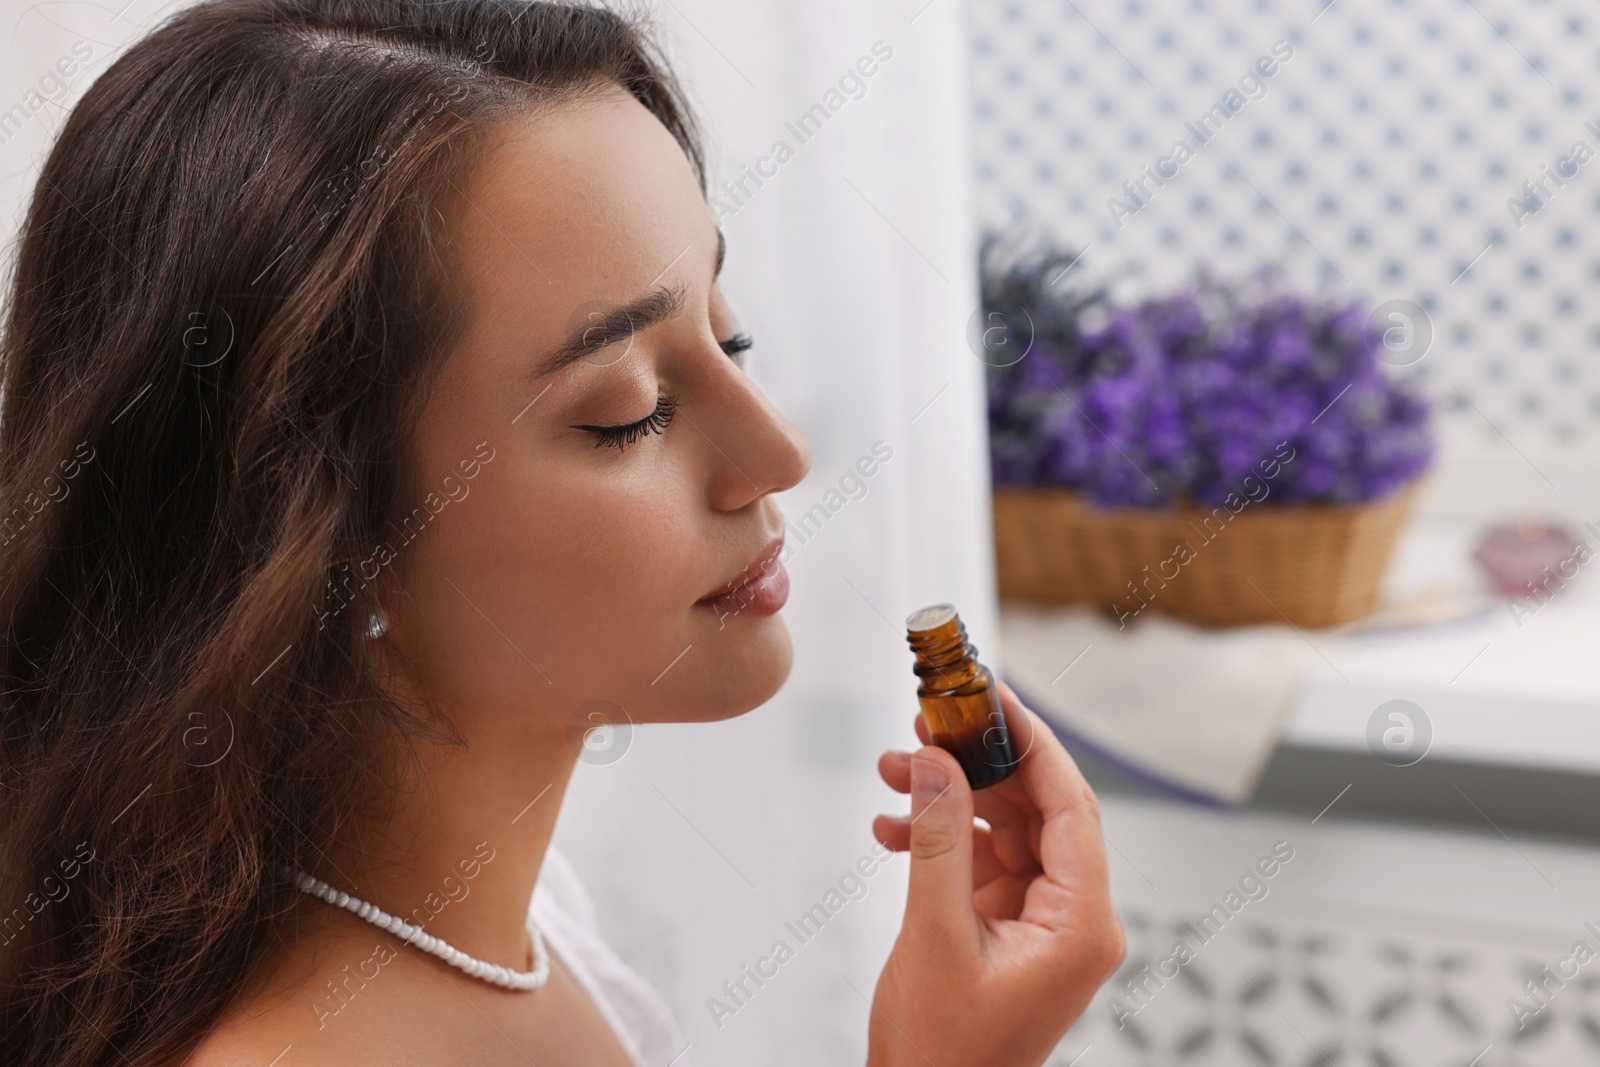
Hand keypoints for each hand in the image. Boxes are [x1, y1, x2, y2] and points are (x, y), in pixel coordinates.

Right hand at [866, 680, 1124, 1066]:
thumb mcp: (935, 935)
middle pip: (1037, 807)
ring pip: (1003, 826)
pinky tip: (889, 827)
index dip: (1030, 741)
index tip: (989, 695)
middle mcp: (1074, 917)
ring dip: (948, 796)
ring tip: (892, 769)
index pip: (1070, 804)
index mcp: (1082, 924)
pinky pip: (980, 858)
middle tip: (929, 718)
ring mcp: (1042, 921)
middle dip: (979, 761)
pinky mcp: (1009, 926)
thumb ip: (937, 840)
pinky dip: (938, 837)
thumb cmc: (942, 1050)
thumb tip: (937, 759)